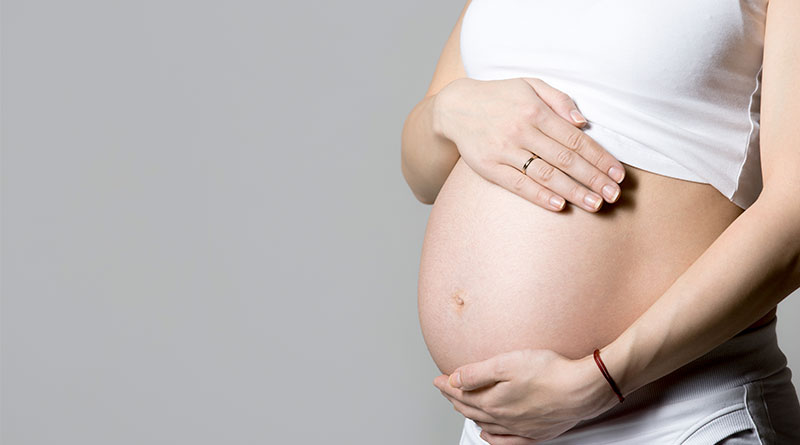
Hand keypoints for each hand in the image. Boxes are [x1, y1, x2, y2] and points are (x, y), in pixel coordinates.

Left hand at [432, 349, 618, 443]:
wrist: (583, 390)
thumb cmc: (549, 372)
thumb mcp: (506, 363)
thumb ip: (476, 373)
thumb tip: (454, 379)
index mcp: (493, 402)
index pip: (461, 394)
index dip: (446, 386)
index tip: (438, 380)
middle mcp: (503, 419)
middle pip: (470, 410)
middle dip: (454, 398)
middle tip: (446, 390)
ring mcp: (519, 429)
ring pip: (485, 425)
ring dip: (470, 415)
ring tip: (462, 406)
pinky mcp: (536, 433)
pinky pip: (505, 442)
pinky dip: (492, 438)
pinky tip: (488, 434)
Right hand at [433, 77, 624, 211]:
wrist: (455, 108)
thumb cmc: (499, 97)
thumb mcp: (529, 85)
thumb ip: (559, 100)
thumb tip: (583, 123)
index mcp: (535, 111)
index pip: (576, 139)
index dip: (600, 158)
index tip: (618, 174)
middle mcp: (521, 130)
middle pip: (566, 159)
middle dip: (594, 178)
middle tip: (615, 195)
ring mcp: (504, 150)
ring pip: (545, 174)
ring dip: (573, 191)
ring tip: (595, 204)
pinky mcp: (489, 167)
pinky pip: (518, 184)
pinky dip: (540, 196)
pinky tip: (559, 206)